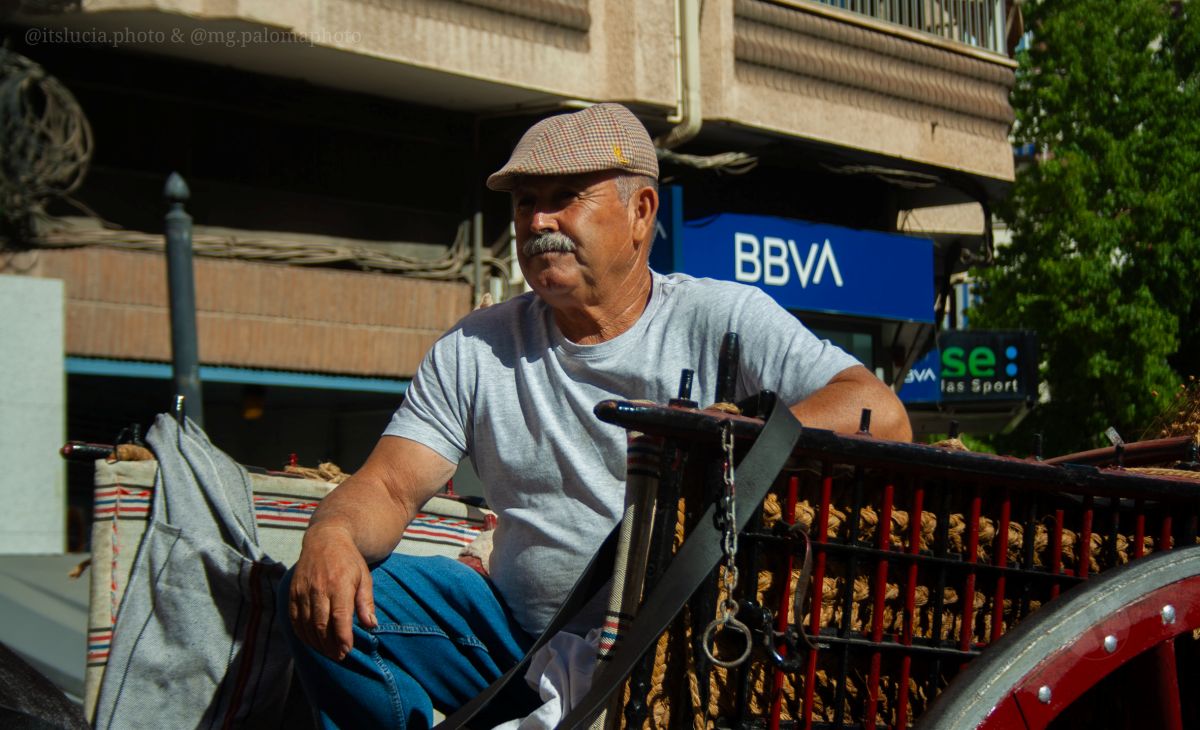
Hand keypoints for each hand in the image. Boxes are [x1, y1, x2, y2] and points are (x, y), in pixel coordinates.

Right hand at [288, 525, 377, 660]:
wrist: (325, 539)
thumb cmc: (349, 561)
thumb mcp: (364, 577)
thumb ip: (366, 602)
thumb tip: (372, 625)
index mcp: (339, 584)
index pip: (340, 617)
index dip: (342, 637)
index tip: (347, 650)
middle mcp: (319, 588)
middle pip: (321, 625)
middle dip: (329, 645)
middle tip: (338, 656)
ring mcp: (303, 590)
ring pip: (306, 625)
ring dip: (316, 643)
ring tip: (327, 652)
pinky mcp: (292, 592)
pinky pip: (294, 619)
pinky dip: (302, 634)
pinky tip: (311, 642)